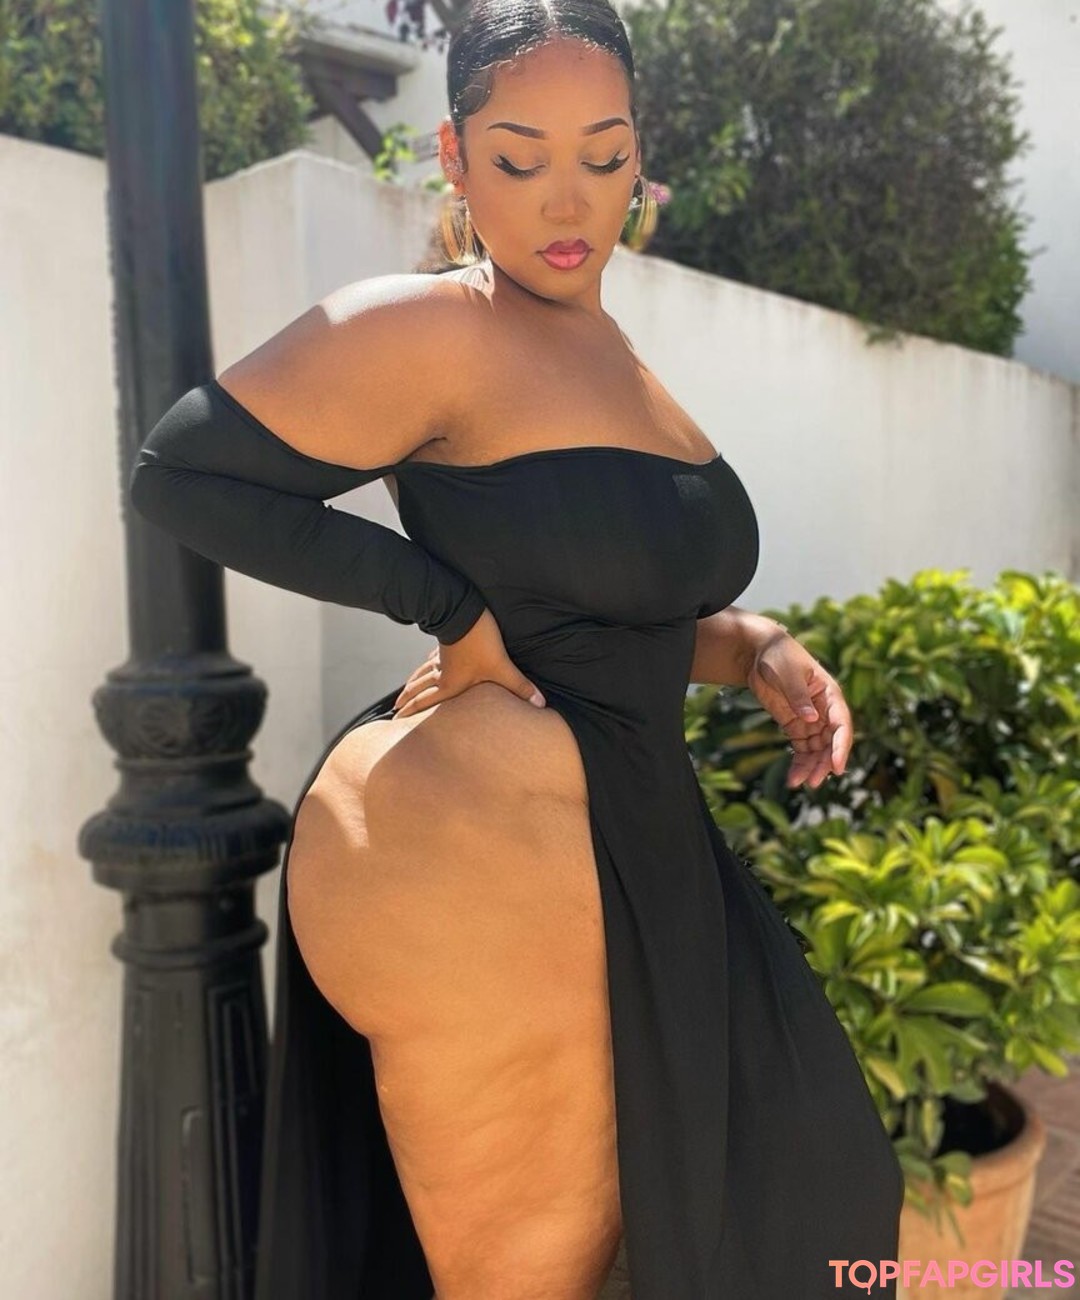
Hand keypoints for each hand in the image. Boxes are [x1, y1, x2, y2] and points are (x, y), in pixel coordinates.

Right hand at [392, 608, 546, 717]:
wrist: (464, 610)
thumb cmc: (480, 643)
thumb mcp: (502, 667)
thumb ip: (519, 687)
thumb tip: (540, 704)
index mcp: (450, 684)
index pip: (426, 703)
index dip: (411, 713)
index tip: (396, 720)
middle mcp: (441, 672)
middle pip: (419, 689)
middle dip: (407, 701)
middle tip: (395, 710)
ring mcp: (442, 657)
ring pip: (422, 673)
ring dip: (412, 683)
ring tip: (405, 690)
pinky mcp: (447, 642)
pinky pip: (432, 657)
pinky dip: (426, 663)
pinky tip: (428, 662)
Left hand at [745, 630, 852, 788]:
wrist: (758, 654)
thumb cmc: (778, 656)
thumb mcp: (787, 673)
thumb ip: (798, 695)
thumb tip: (812, 718)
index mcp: (830, 694)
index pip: (841, 724)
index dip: (841, 746)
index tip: (837, 767)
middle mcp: (824, 710)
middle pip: (830, 742)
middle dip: (824, 763)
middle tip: (813, 782)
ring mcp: (811, 719)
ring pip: (817, 749)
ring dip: (811, 766)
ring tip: (799, 783)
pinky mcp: (796, 725)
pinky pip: (802, 748)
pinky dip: (799, 762)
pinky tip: (794, 778)